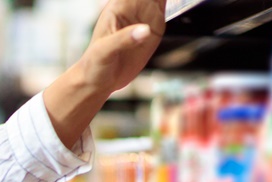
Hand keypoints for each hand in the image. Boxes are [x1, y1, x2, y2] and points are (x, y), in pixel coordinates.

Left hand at [42, 0, 163, 144]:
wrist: (99, 82)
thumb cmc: (94, 64)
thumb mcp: (104, 51)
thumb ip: (123, 39)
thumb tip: (145, 30)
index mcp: (118, 8)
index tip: (151, 2)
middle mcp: (132, 10)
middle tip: (160, 5)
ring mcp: (144, 19)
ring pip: (157, 0)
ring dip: (165, 0)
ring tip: (174, 3)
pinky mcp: (153, 31)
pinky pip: (164, 13)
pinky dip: (173, 5)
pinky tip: (177, 4)